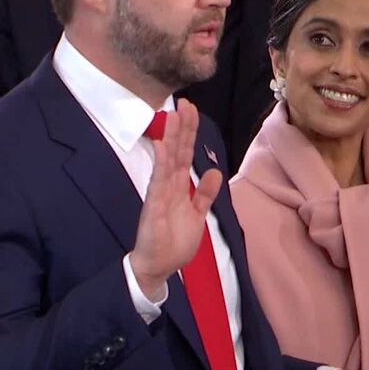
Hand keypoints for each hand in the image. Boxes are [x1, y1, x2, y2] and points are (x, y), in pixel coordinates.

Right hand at [129, 100, 222, 299]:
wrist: (158, 267)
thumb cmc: (174, 242)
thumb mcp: (197, 215)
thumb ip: (205, 194)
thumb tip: (215, 172)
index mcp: (179, 187)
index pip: (185, 154)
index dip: (190, 133)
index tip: (192, 110)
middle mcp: (168, 185)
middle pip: (176, 151)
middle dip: (181, 127)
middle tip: (185, 103)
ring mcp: (159, 193)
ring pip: (166, 160)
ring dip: (171, 138)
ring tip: (173, 116)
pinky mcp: (153, 206)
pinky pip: (157, 182)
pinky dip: (160, 164)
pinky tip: (161, 146)